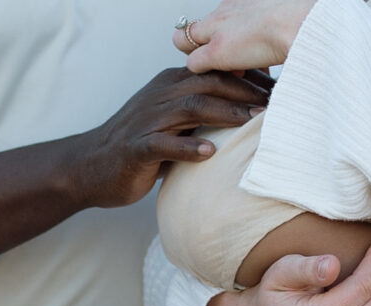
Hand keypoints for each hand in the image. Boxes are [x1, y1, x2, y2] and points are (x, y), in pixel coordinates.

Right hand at [72, 68, 270, 207]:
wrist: (91, 166)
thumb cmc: (142, 146)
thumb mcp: (176, 123)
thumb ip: (206, 112)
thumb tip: (250, 110)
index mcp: (172, 86)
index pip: (216, 73)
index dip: (248, 80)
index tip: (280, 91)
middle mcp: (161, 96)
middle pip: (208, 84)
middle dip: (245, 93)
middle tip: (277, 105)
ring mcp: (147, 120)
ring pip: (190, 108)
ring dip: (225, 114)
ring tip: (253, 123)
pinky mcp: (136, 147)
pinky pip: (164, 143)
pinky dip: (187, 147)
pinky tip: (209, 153)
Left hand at [172, 0, 316, 72]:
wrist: (299, 25)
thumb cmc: (302, 26)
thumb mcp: (285, 20)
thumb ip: (274, 30)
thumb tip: (281, 46)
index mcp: (241, 3)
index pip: (219, 18)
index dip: (223, 35)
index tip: (242, 50)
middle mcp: (225, 11)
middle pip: (195, 26)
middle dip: (203, 44)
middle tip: (228, 63)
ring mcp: (217, 31)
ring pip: (184, 41)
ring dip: (202, 59)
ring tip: (229, 72)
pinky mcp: (216, 52)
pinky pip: (193, 64)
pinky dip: (205, 75)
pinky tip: (226, 81)